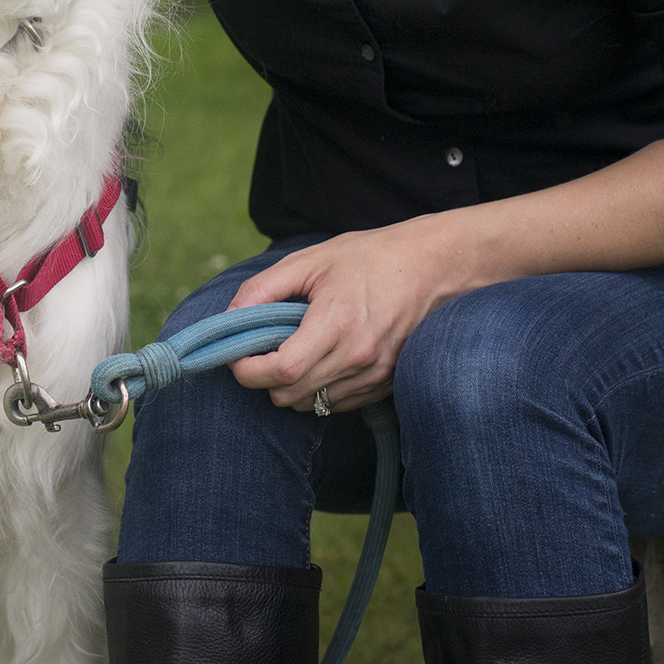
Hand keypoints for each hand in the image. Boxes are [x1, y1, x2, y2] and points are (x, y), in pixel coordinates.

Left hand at [223, 218, 477, 411]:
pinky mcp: (387, 384)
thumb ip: (263, 288)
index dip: (248, 370)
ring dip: (291, 387)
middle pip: (290, 395)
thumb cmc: (370, 258)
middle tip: (261, 351)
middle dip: (264, 379)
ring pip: (312, 405)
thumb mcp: (310, 260)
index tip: (237, 357)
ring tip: (294, 351)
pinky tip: (322, 359)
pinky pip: (337, 405)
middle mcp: (358, 357)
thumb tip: (229, 317)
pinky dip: (319, 390)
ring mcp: (375, 375)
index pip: (281, 370)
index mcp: (336, 323)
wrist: (433, 267)